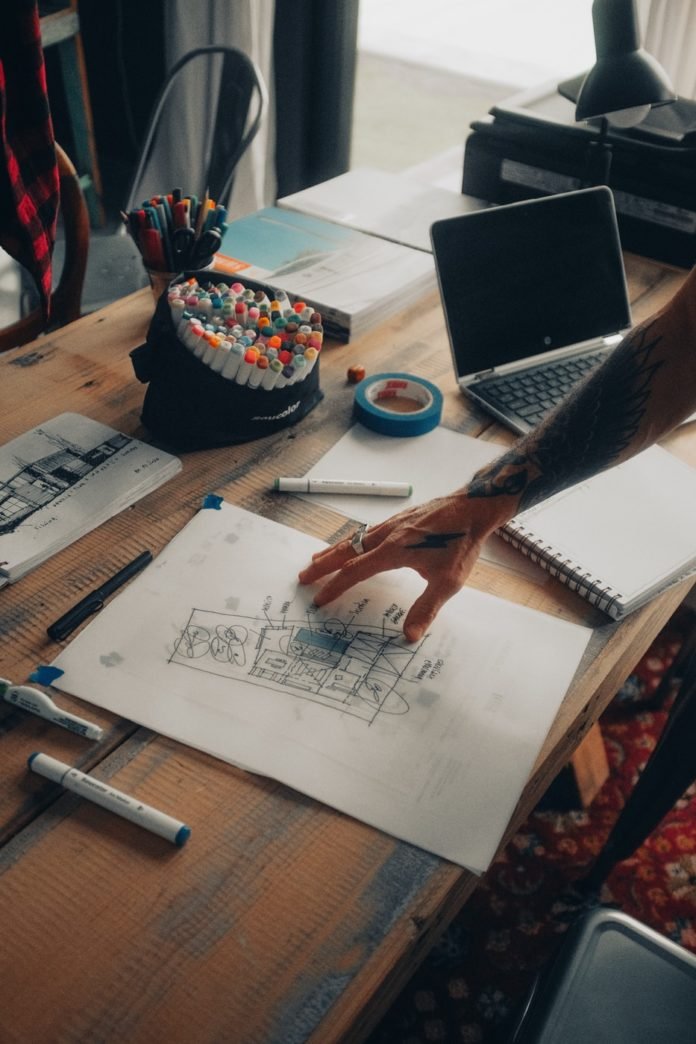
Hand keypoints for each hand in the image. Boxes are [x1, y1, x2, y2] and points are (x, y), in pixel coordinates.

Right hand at [298, 491, 507, 641]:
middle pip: (345, 550)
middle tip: (303, 576)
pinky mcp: (400, 518)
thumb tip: (409, 635)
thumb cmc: (461, 543)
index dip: (335, 586)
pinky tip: (353, 543)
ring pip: (354, 538)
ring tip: (317, 560)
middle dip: (323, 565)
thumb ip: (426, 608)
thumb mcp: (448, 582)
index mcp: (393, 551)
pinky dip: (351, 540)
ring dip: (334, 550)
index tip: (319, 598)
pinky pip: (366, 531)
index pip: (355, 571)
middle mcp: (387, 534)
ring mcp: (392, 524)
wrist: (473, 507)